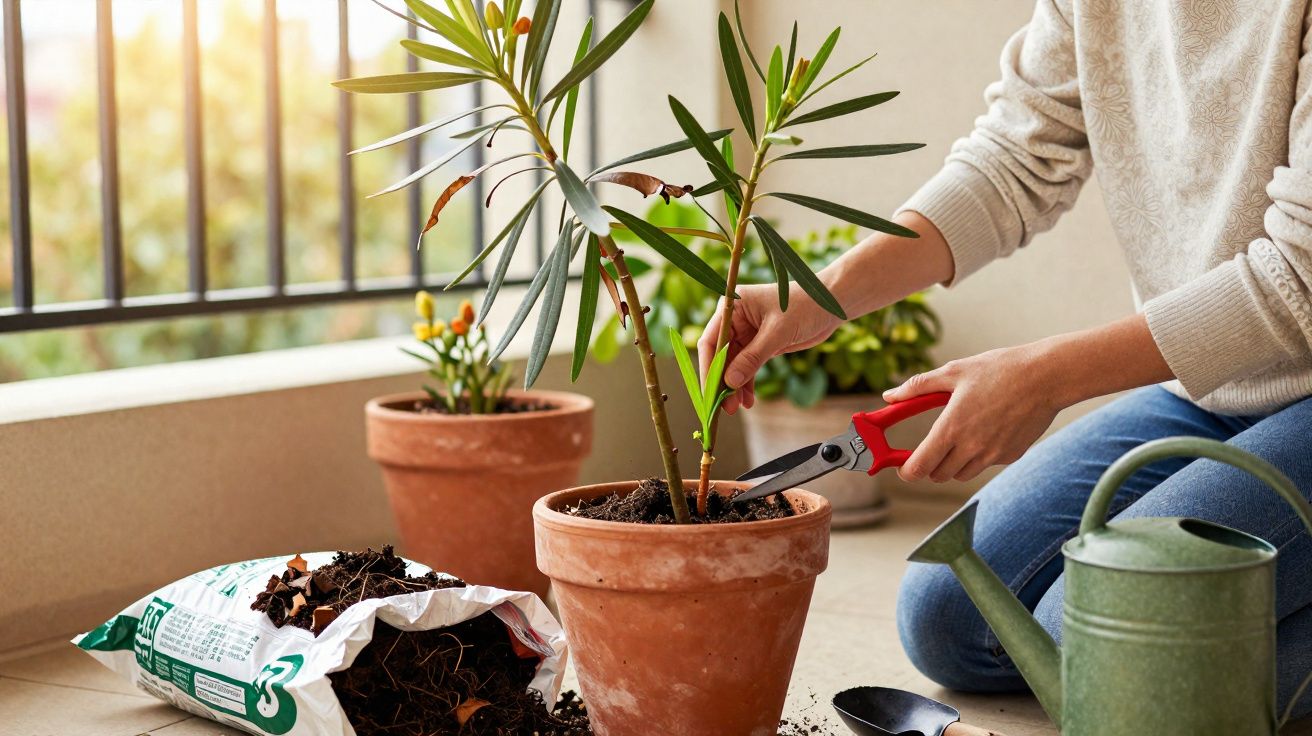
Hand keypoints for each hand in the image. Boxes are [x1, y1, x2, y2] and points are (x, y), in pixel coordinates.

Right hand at [698, 283, 842, 412]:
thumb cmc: (805, 306)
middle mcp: (736, 319)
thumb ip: (753, 358)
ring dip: (735, 386)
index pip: (711, 340)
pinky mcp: (760, 344)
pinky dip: (747, 383)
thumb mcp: (777, 333)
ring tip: (737, 406)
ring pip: (734, 364)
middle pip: (720, 356)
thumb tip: (731, 382)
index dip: (708, 368)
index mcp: (733, 307)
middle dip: (723, 381)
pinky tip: (748, 399)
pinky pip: (748, 366)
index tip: (711, 391)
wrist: (831, 305)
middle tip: (725, 405)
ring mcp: (747, 332)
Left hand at [883, 343, 1064, 482]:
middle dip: (929, 465)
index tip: (903, 465)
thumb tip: (890, 396)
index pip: (919, 467)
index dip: (906, 470)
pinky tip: (986, 431)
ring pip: (961, 474)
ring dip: (953, 464)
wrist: (1045, 377)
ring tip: (959, 436)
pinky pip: (985, 464)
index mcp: (951, 428)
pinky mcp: (1010, 456)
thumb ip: (917, 387)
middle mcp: (971, 447)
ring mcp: (992, 455)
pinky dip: (979, 456)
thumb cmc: (999, 370)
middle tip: (930, 447)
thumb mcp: (953, 372)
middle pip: (938, 475)